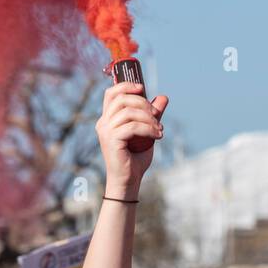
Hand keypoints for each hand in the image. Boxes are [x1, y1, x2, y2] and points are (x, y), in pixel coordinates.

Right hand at [96, 83, 167, 200]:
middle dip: (143, 103)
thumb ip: (152, 115)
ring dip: (149, 118)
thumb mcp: (147, 131)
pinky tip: (158, 136)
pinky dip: (149, 129)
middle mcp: (103, 123)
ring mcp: (106, 131)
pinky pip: (133, 127)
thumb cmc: (135, 158)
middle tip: (157, 115)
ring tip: (160, 129)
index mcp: (107, 119)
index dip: (126, 86)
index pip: (111, 93)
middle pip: (121, 99)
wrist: (129, 181)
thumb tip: (163, 97)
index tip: (142, 89)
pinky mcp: (111, 140)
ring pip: (128, 112)